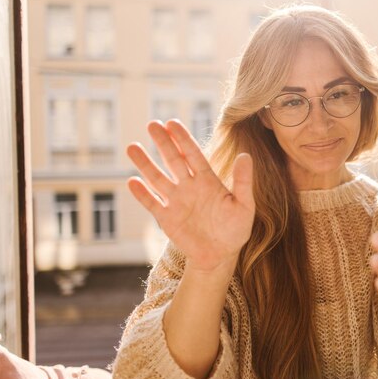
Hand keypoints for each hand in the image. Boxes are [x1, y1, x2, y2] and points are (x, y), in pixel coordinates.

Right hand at [127, 119, 254, 272]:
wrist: (220, 256)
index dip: (182, 139)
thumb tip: (245, 156)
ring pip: (157, 178)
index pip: (193, 154)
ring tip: (131, 147)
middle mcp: (189, 186)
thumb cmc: (236, 230)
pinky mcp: (166, 218)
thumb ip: (244, 181)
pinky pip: (152, 203)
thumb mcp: (244, 205)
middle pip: (173, 160)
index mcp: (208, 180)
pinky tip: (132, 181)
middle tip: (152, 124)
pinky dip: (142, 193)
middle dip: (162, 142)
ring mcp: (176, 201)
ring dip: (145, 164)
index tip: (172, 123)